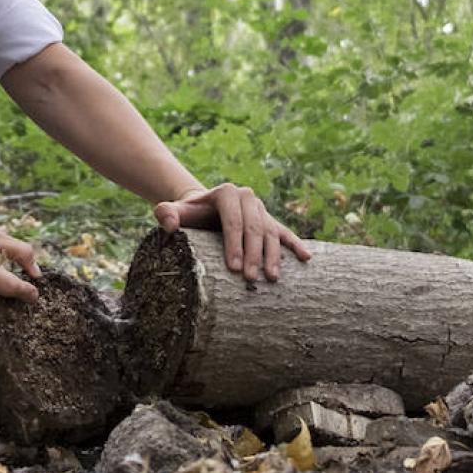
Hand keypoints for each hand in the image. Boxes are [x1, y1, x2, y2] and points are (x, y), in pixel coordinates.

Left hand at [153, 183, 311, 282]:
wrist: (205, 211)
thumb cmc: (189, 216)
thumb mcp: (175, 212)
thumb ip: (166, 214)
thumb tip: (169, 224)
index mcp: (227, 193)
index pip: (233, 218)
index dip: (234, 242)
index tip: (233, 267)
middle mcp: (248, 198)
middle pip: (254, 227)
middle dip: (254, 254)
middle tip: (251, 279)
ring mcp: (262, 210)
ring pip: (271, 232)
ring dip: (273, 256)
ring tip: (271, 278)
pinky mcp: (271, 221)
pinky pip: (284, 233)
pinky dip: (295, 245)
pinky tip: (305, 258)